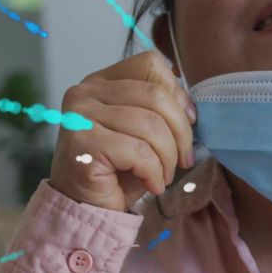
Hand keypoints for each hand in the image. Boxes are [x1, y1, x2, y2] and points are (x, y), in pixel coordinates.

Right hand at [49, 51, 196, 211]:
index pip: (150, 64)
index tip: (189, 123)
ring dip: (168, 158)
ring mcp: (80, 115)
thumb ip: (162, 110)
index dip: (177, 94)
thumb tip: (191, 108)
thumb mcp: (145, 132)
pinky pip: (138, 152)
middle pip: (156, 96)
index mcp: (102, 81)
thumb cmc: (119, 170)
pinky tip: (151, 185)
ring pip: (151, 125)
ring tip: (164, 176)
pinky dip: (154, 173)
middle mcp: (85, 91)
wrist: (87, 208)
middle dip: (181, 133)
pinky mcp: (82, 142)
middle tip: (184, 160)